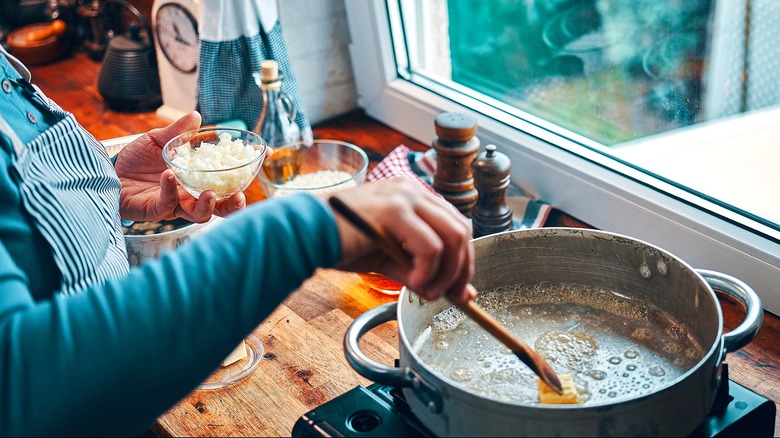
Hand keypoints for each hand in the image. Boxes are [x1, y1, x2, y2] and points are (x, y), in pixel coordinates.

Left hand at [113, 111, 246, 222]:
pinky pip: (167, 204)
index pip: (228, 178)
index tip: (264, 154)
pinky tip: (169, 175)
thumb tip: (197, 117)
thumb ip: (177, 131)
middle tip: (239, 195)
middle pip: (220, 206)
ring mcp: (173, 204)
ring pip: (198, 214)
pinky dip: (171, 189)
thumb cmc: (134, 159)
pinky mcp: (154, 209)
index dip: (247, 169)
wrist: (106, 172)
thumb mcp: (157, 140)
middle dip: (233, 205)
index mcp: (197, 178)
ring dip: (207, 205)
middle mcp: (190, 194)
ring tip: (210, 193)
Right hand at [329, 177, 475, 302]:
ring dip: (446, 272)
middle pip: (461, 229)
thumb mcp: (390, 258)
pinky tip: (413, 282)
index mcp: (412, 195)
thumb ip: (422, 270)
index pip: (455, 224)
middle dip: (461, 269)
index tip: (458, 288)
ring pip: (453, 236)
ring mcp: (404, 196)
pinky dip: (427, 272)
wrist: (305, 234)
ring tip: (428, 292)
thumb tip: (455, 293)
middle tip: (452, 295)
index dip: (463, 259)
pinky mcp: (394, 210)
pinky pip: (430, 247)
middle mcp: (412, 190)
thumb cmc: (342, 243)